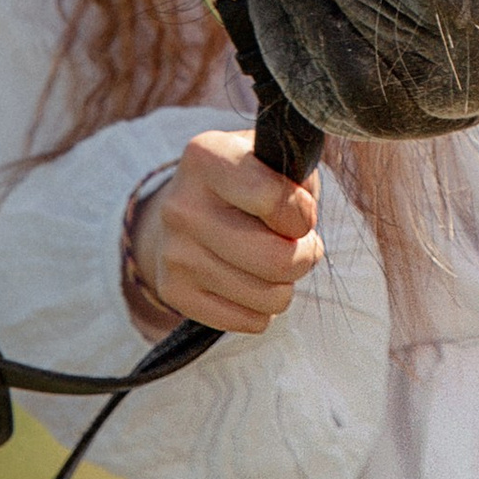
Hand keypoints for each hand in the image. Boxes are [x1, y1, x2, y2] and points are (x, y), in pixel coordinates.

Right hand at [131, 129, 322, 338]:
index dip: (305, 214)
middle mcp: (182, 205)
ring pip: (270, 297)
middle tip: (299, 245)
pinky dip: (263, 308)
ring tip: (272, 261)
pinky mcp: (173, 291)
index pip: (275, 200)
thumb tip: (302, 220)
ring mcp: (173, 252)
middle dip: (305, 256)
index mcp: (206, 157)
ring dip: (285, 284)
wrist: (185, 208)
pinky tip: (250, 281)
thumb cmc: (247, 181)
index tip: (301, 213)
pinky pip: (251, 321)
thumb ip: (299, 180)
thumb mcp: (273, 159)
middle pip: (277, 260)